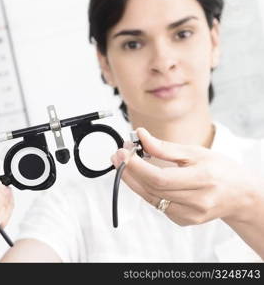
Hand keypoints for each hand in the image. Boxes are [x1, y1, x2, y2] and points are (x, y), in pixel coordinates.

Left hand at [111, 128, 257, 225]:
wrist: (239, 195)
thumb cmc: (220, 170)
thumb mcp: (195, 152)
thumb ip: (164, 147)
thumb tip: (140, 136)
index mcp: (203, 180)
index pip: (159, 178)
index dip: (136, 167)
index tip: (122, 153)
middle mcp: (197, 201)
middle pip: (152, 189)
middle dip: (130, 171)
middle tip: (118, 156)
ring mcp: (189, 215)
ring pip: (150, 198)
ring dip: (133, 181)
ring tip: (125, 164)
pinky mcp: (183, 221)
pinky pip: (157, 204)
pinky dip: (146, 190)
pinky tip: (144, 178)